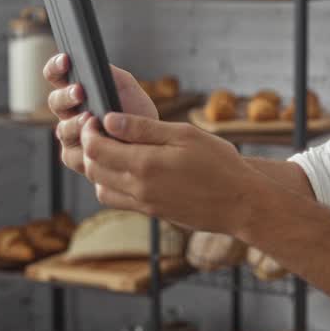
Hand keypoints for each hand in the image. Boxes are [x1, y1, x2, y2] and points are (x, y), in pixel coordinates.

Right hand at [44, 53, 157, 176]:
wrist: (150, 143)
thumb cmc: (135, 112)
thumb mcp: (127, 88)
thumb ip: (111, 74)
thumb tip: (95, 64)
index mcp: (75, 91)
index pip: (56, 75)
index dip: (56, 66)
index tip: (66, 59)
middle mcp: (68, 113)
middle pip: (55, 101)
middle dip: (66, 96)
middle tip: (80, 92)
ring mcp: (70, 136)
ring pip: (62, 129)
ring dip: (74, 123)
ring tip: (89, 118)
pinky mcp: (77, 158)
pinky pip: (71, 154)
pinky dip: (82, 146)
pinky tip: (93, 140)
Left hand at [79, 112, 252, 233]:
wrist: (240, 203)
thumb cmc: (220, 164)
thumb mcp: (185, 135)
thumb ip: (145, 128)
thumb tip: (110, 120)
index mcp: (145, 164)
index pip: (96, 149)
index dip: (89, 131)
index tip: (94, 118)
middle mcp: (138, 187)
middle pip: (93, 168)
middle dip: (89, 147)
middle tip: (99, 130)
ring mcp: (144, 203)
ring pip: (100, 187)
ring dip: (98, 167)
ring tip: (112, 149)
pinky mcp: (151, 212)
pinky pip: (117, 200)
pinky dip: (111, 184)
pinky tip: (128, 169)